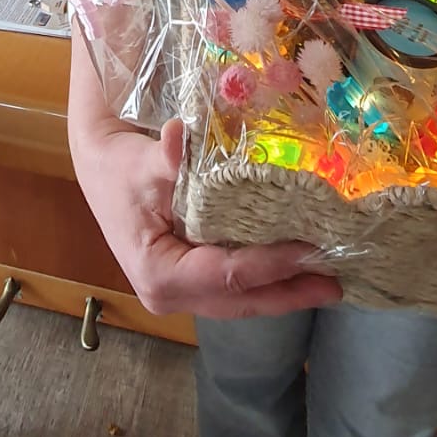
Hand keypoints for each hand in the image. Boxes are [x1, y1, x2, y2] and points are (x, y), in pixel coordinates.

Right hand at [70, 88, 341, 321]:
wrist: (101, 169)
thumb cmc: (122, 168)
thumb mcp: (144, 163)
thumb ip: (169, 158)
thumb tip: (177, 134)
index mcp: (159, 275)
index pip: (227, 275)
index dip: (271, 265)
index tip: (311, 251)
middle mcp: (169, 296)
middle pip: (240, 300)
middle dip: (289, 294)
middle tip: (336, 285)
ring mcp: (180, 295)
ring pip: (240, 302)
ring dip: (283, 293)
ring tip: (326, 283)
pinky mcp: (190, 285)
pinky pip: (234, 290)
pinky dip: (266, 283)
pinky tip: (296, 274)